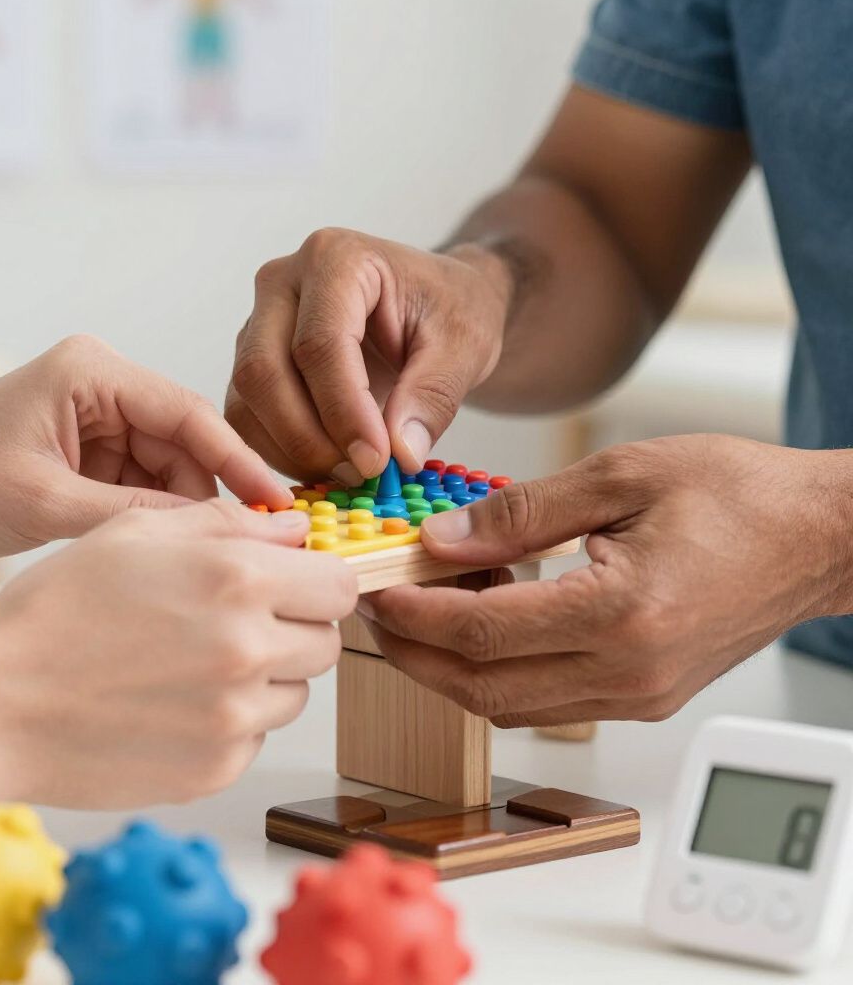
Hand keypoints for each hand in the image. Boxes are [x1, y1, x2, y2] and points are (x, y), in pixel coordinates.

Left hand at [0, 335, 290, 568]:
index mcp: (91, 373)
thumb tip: (216, 534)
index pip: (186, 413)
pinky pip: (144, 488)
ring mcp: (98, 424)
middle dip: (210, 495)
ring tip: (202, 558)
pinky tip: (167, 554)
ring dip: (182, 513)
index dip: (237, 460)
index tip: (276, 502)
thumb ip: (135, 517)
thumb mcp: (47, 503)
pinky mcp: (91, 456)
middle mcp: (101, 390)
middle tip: (249, 545)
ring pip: (170, 470)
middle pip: (185, 443)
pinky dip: (155, 521)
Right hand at [0, 500, 356, 805]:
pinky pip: (256, 737)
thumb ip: (228, 522)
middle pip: (327, 642)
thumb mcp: (137, 532)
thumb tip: (296, 529)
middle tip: (239, 621)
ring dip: (266, 676)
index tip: (297, 585)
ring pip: (296, 692)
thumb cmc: (59, 608)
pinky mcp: (216, 769)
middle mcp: (249, 649)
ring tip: (196, 664)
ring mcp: (235, 717)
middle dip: (295, 627)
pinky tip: (176, 704)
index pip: (341, 586)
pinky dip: (232, 722)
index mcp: (238, 580)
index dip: (321, 582)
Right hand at [226, 229, 508, 483]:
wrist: (435, 305)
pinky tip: (330, 467)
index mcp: (336, 259)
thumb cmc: (451, 310)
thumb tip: (401, 454)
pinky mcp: (253, 362)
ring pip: (247, 400)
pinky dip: (282, 454)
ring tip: (352, 472)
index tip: (378, 461)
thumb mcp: (466, 345)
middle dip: (309, 438)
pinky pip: (247, 418)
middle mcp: (283, 283)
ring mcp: (258, 322)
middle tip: (363, 474)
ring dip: (293, 452)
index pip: (320, 343)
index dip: (344, 411)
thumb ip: (434, 395)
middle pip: (264, 370)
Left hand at [359, 435, 852, 725]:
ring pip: (508, 707)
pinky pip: (544, 703)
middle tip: (375, 611)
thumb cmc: (737, 496)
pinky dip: (497, 672)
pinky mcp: (643, 698)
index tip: (374, 591)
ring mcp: (638, 696)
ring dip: (450, 668)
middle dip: (415, 654)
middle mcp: (629, 672)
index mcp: (623, 612)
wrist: (816, 538)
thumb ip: (523, 512)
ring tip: (420, 611)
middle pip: (484, 688)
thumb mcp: (620, 475)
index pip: (484, 632)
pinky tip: (483, 623)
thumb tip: (442, 541)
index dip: (416, 615)